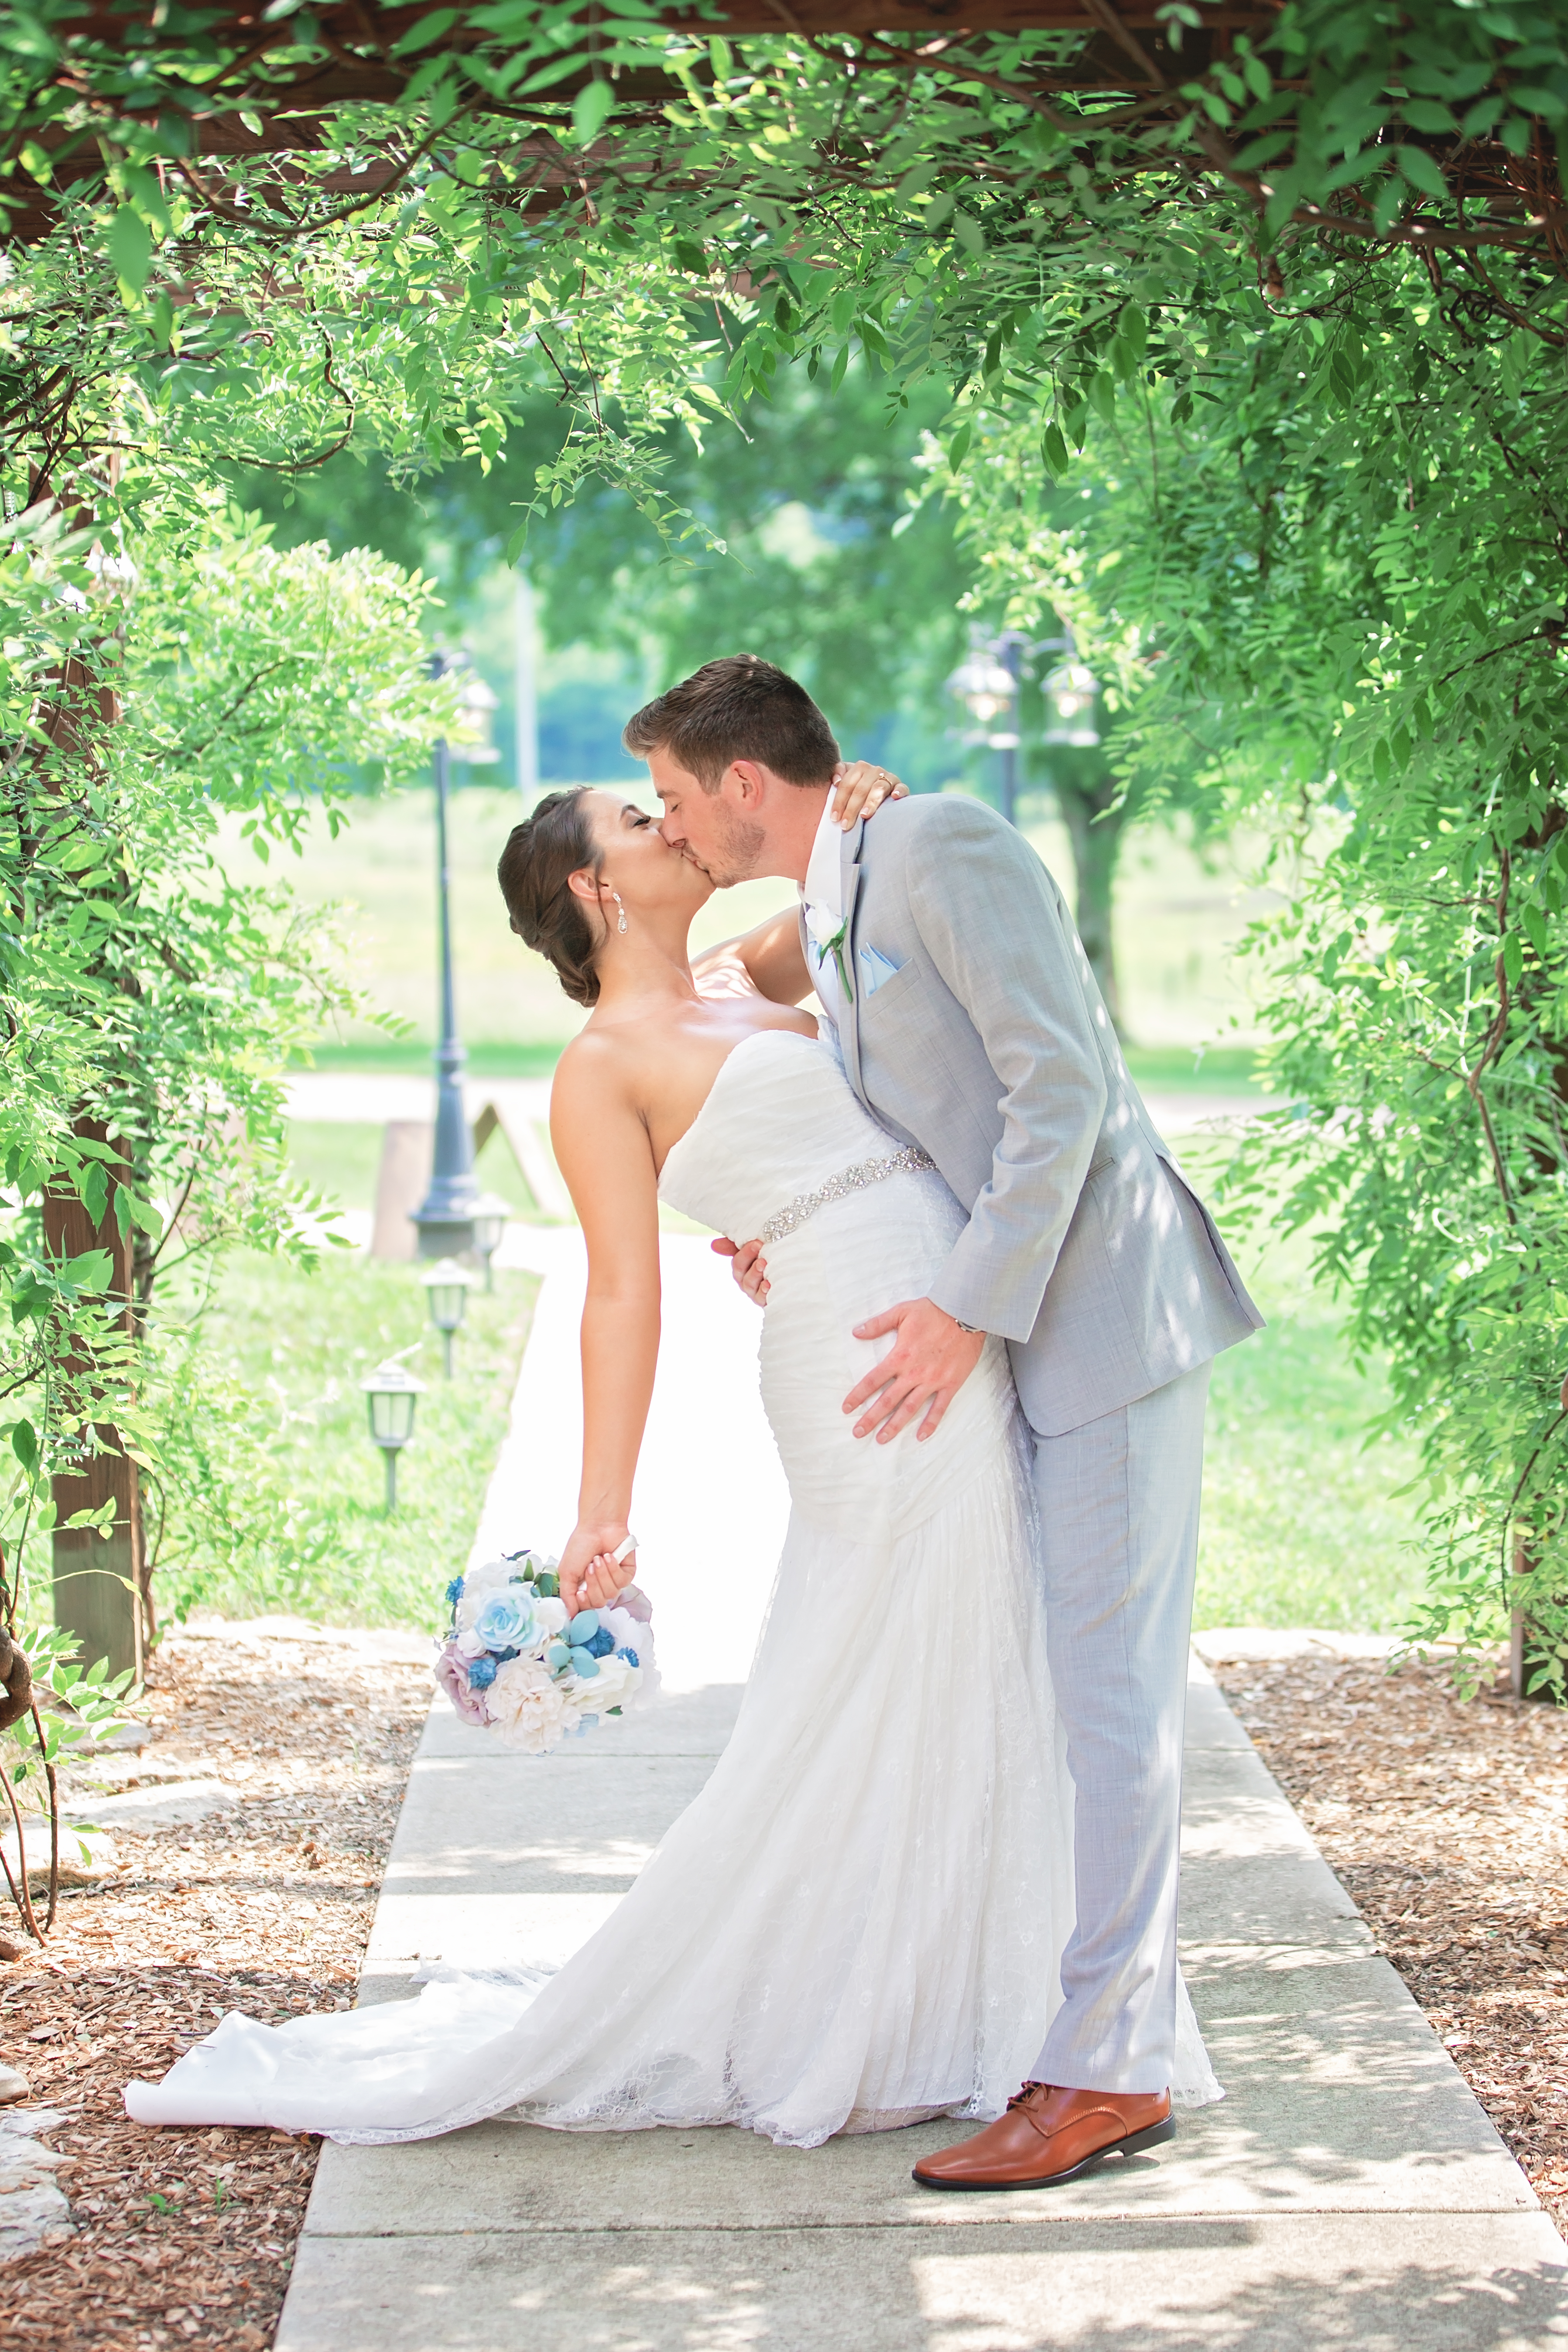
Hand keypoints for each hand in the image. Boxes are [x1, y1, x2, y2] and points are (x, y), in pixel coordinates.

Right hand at [559, 1521, 636, 1615]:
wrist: (597, 1526)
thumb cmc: (580, 1546)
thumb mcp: (566, 1572)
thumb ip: (567, 1595)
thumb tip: (570, 1616)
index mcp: (585, 1588)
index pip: (586, 1608)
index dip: (584, 1604)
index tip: (580, 1593)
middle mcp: (600, 1587)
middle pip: (599, 1603)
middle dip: (593, 1585)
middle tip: (589, 1567)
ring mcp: (615, 1581)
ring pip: (611, 1593)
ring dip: (602, 1575)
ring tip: (598, 1559)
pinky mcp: (628, 1573)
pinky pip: (622, 1582)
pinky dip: (613, 1569)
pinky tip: (609, 1556)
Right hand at [711, 1234, 769, 1303]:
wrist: (798, 1275)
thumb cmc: (774, 1258)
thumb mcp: (757, 1249)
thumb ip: (735, 1247)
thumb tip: (714, 1245)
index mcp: (744, 1269)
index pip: (737, 1262)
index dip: (744, 1253)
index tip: (756, 1243)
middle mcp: (748, 1281)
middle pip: (741, 1273)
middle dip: (749, 1260)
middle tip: (759, 1248)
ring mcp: (757, 1292)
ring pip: (750, 1285)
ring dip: (756, 1273)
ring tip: (764, 1264)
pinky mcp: (767, 1301)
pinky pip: (762, 1298)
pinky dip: (764, 1291)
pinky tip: (769, 1284)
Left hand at [831, 760, 907, 828]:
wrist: (877, 794)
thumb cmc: (856, 792)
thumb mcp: (846, 782)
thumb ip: (837, 776)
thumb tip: (835, 781)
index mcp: (859, 768)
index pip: (846, 784)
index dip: (839, 801)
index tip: (834, 817)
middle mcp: (874, 771)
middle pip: (861, 788)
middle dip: (852, 808)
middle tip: (846, 825)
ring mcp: (888, 778)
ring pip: (878, 788)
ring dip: (871, 802)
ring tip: (864, 816)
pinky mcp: (900, 786)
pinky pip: (902, 787)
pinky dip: (899, 791)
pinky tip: (895, 797)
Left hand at [841, 1298, 984, 1443]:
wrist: (966, 1312)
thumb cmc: (933, 1311)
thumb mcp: (901, 1312)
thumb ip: (878, 1324)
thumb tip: (856, 1332)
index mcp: (899, 1356)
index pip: (872, 1380)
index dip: (858, 1395)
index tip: (846, 1408)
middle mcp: (913, 1373)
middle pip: (888, 1400)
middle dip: (871, 1418)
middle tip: (858, 1432)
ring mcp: (933, 1380)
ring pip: (910, 1408)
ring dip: (895, 1425)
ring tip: (882, 1439)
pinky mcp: (951, 1384)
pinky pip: (939, 1408)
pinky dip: (931, 1423)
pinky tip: (921, 1436)